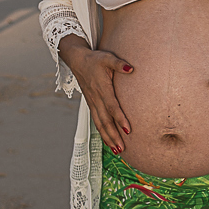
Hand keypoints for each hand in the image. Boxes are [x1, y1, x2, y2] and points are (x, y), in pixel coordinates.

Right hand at [62, 41, 133, 156]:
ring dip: (108, 137)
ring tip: (117, 150)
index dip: (120, 118)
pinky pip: (97, 121)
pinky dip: (103, 132)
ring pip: (100, 124)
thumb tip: (131, 68)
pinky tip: (109, 141)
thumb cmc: (95, 59)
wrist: (77, 61)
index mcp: (102, 89)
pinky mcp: (91, 104)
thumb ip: (119, 64)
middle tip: (122, 148)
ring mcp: (92, 103)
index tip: (128, 130)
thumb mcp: (108, 58)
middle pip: (105, 121)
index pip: (112, 107)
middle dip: (114, 135)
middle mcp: (96, 99)